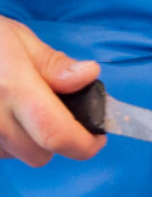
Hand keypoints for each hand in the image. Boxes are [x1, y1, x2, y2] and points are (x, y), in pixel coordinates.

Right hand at [0, 16, 105, 164]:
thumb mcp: (17, 39)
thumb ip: (53, 64)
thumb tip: (88, 76)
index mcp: (13, 88)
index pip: (57, 135)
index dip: (85, 144)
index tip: (97, 137)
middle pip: (38, 156)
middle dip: (55, 141)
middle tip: (56, 115)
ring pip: (14, 157)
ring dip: (25, 142)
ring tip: (18, 109)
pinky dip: (3, 141)